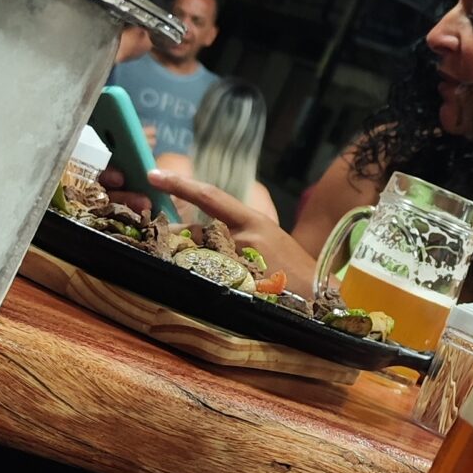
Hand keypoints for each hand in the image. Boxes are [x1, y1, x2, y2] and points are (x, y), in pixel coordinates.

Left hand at [103, 166, 320, 297]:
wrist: (319, 298)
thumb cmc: (294, 270)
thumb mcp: (270, 240)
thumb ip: (239, 233)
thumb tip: (206, 232)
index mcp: (254, 221)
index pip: (210, 196)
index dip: (180, 184)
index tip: (153, 174)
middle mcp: (244, 237)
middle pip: (195, 233)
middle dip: (177, 240)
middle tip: (163, 246)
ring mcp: (239, 262)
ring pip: (196, 258)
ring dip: (187, 264)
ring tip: (194, 273)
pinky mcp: (236, 286)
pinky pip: (204, 280)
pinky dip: (199, 283)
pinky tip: (204, 291)